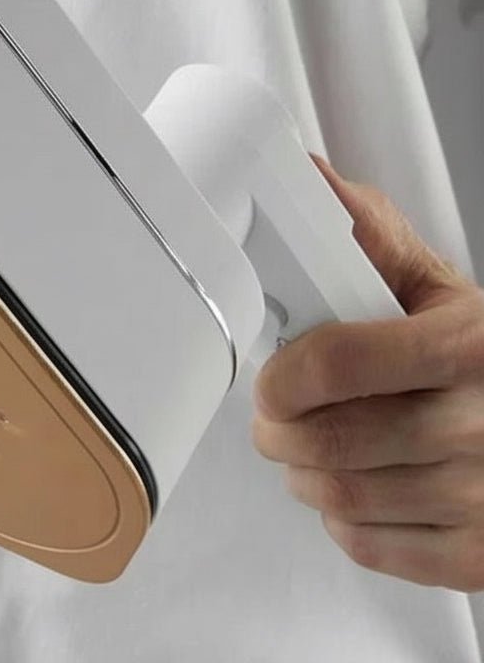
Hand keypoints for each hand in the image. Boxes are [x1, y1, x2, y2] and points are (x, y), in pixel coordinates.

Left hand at [251, 154, 483, 590]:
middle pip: (330, 439)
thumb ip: (373, 237)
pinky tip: (355, 486)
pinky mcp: (479, 556)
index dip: (283, 376)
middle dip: (278, 428)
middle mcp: (483, 424)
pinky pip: (369, 546)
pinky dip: (341, 520)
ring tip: (308, 446)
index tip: (271, 378)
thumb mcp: (441, 289)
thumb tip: (307, 178)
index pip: (338, 364)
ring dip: (302, 472)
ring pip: (339, 496)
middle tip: (275, 414)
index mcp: (468, 346)